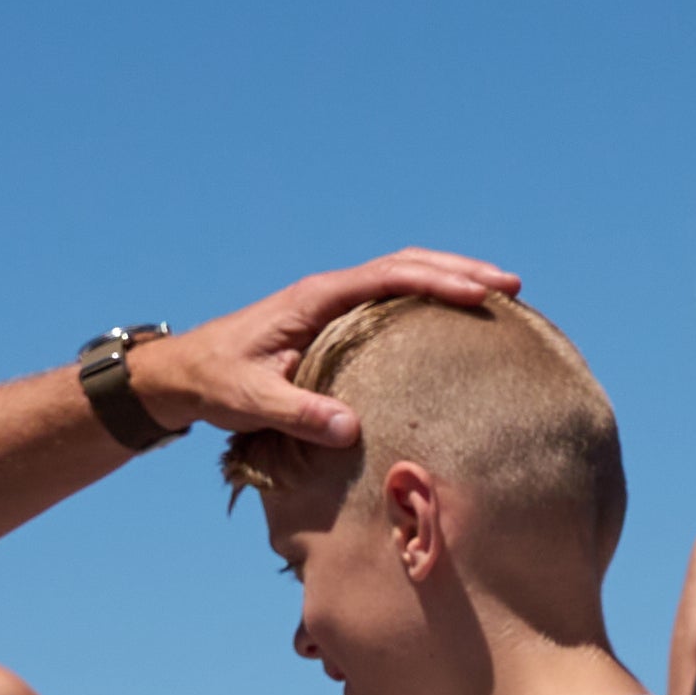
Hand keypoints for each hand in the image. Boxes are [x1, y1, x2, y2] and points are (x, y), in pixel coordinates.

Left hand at [134, 250, 521, 446]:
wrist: (185, 373)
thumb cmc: (216, 383)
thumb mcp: (251, 402)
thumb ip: (299, 414)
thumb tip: (352, 429)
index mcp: (315, 299)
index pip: (387, 277)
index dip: (436, 282)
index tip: (480, 296)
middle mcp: (329, 292)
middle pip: (406, 265)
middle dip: (459, 271)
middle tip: (511, 287)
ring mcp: (333, 304)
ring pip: (402, 276)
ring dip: (449, 279)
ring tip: (497, 295)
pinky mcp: (335, 322)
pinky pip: (391, 300)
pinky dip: (428, 299)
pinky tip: (454, 319)